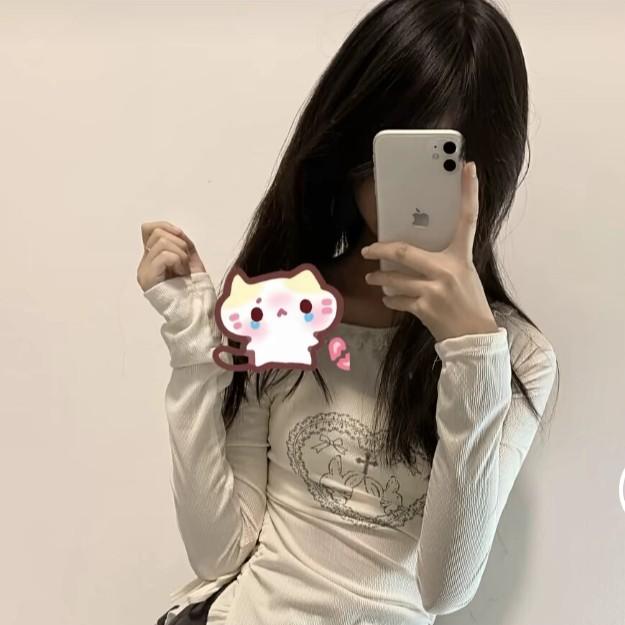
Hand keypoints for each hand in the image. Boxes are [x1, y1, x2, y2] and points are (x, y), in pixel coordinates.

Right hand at [136, 220, 205, 291]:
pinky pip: (165, 255)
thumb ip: (182, 242)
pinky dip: (178, 261)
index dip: (166, 227)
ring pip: (162, 243)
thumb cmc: (194, 288)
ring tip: (183, 271)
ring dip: (181, 255)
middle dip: (179, 244)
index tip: (182, 237)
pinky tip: (181, 274)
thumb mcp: (190, 259)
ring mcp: (145, 271)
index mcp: (152, 258)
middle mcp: (144, 264)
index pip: (149, 229)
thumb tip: (176, 231)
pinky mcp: (148, 278)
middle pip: (157, 233)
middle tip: (184, 263)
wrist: (196, 310)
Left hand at [361, 161, 498, 342]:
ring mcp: (434, 290)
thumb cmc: (468, 303)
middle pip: (403, 251)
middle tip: (369, 250)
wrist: (474, 337)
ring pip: (393, 279)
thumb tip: (413, 252)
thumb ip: (443, 260)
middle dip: (380, 250)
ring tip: (372, 278)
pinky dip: (390, 300)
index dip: (469, 191)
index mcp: (461, 257)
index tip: (468, 167)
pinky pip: (397, 300)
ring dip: (379, 279)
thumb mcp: (463, 275)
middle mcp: (447, 270)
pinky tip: (389, 299)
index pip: (468, 218)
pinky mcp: (424, 308)